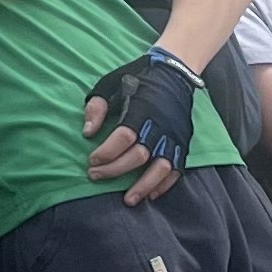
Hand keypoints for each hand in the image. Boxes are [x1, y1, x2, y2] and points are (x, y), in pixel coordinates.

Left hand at [84, 46, 198, 204]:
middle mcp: (160, 125)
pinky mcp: (183, 143)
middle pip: (138, 156)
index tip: (91, 160)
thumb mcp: (111, 84)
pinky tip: (151, 194)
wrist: (174, 72)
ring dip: (143, 186)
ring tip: (128, 200)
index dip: (106, 152)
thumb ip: (97, 107)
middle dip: (114, 170)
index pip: (123, 138)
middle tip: (95, 175)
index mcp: (141, 109)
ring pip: (160, 168)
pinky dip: (164, 185)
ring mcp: (174, 136)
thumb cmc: (138, 79)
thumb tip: (87, 133)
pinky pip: (177, 169)